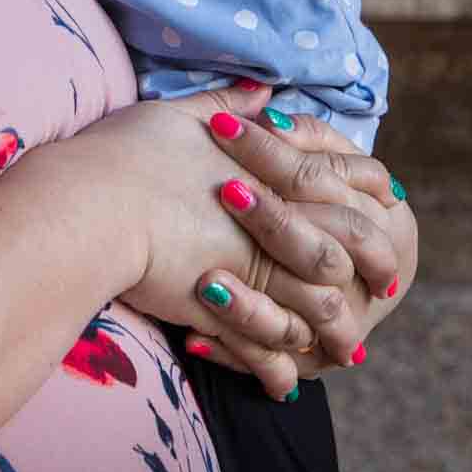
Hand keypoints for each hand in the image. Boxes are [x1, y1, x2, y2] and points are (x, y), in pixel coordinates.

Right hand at [94, 85, 398, 398]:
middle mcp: (269, 220)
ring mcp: (251, 268)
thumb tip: (260, 90)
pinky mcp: (226, 311)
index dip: (364, 197)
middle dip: (369, 269)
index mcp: (265, 170)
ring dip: (334, 329)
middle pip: (344, 249)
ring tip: (343, 346)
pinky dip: (283, 365)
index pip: (338, 181)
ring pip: (319, 306)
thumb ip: (226, 105)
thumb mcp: (177, 115)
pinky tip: (286, 380)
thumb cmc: (125, 156)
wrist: (88, 207)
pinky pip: (271, 345)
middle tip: (382, 284)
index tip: (380, 209)